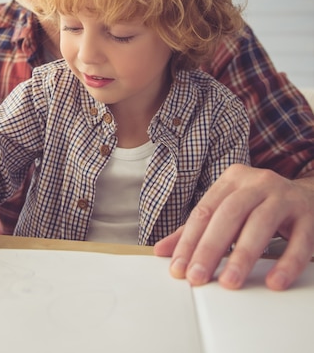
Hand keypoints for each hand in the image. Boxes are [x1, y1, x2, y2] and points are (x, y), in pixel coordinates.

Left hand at [154, 164, 313, 289]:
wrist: (308, 196)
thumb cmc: (259, 206)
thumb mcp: (227, 210)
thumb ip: (195, 230)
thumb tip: (162, 251)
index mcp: (232, 179)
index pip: (204, 211)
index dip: (188, 240)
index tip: (178, 268)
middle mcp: (257, 183)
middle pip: (228, 215)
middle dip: (210, 248)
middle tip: (197, 277)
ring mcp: (284, 197)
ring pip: (260, 224)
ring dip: (242, 256)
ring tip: (229, 282)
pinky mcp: (309, 216)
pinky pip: (299, 241)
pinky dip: (286, 263)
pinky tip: (274, 281)